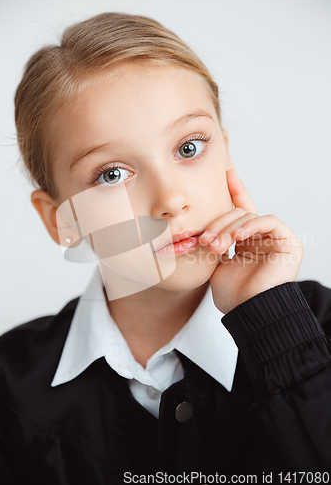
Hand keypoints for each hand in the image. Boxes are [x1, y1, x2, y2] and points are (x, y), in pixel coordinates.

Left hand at [199, 170, 303, 313]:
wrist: (249, 312)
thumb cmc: (234, 295)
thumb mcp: (216, 264)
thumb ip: (214, 242)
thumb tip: (197, 229)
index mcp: (246, 241)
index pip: (240, 210)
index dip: (234, 190)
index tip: (226, 172)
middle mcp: (261, 237)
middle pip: (238, 213)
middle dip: (217, 223)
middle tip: (204, 240)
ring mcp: (275, 238)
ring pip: (248, 216)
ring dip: (228, 228)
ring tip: (216, 246)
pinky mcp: (288, 241)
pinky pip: (268, 220)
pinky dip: (250, 225)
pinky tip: (237, 237)